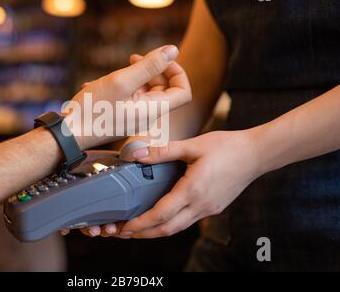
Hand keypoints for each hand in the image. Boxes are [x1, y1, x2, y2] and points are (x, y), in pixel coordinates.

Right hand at [64, 45, 190, 149]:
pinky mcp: (122, 117)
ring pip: (145, 91)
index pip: (183, 91)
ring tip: (111, 75)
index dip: (176, 72)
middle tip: (132, 59)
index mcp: (153, 110)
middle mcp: (147, 116)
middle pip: (164, 89)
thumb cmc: (92, 109)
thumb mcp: (122, 81)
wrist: (68, 133)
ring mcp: (135, 117)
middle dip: (151, 70)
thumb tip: (172, 50)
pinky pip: (130, 98)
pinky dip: (120, 87)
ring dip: (133, 77)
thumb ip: (149, 65)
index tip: (159, 59)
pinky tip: (100, 85)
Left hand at [67, 130, 260, 238]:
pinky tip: (162, 216)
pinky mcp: (214, 207)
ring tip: (138, 228)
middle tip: (123, 233)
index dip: (140, 224)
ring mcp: (209, 209)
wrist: (257, 154)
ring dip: (156, 231)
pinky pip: (188, 221)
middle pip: (167, 229)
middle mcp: (201, 205)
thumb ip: (164, 151)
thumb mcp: (193, 145)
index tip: (124, 228)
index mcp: (193, 190)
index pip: (160, 215)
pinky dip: (171, 223)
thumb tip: (138, 155)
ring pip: (177, 228)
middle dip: (143, 234)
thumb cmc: (228, 147)